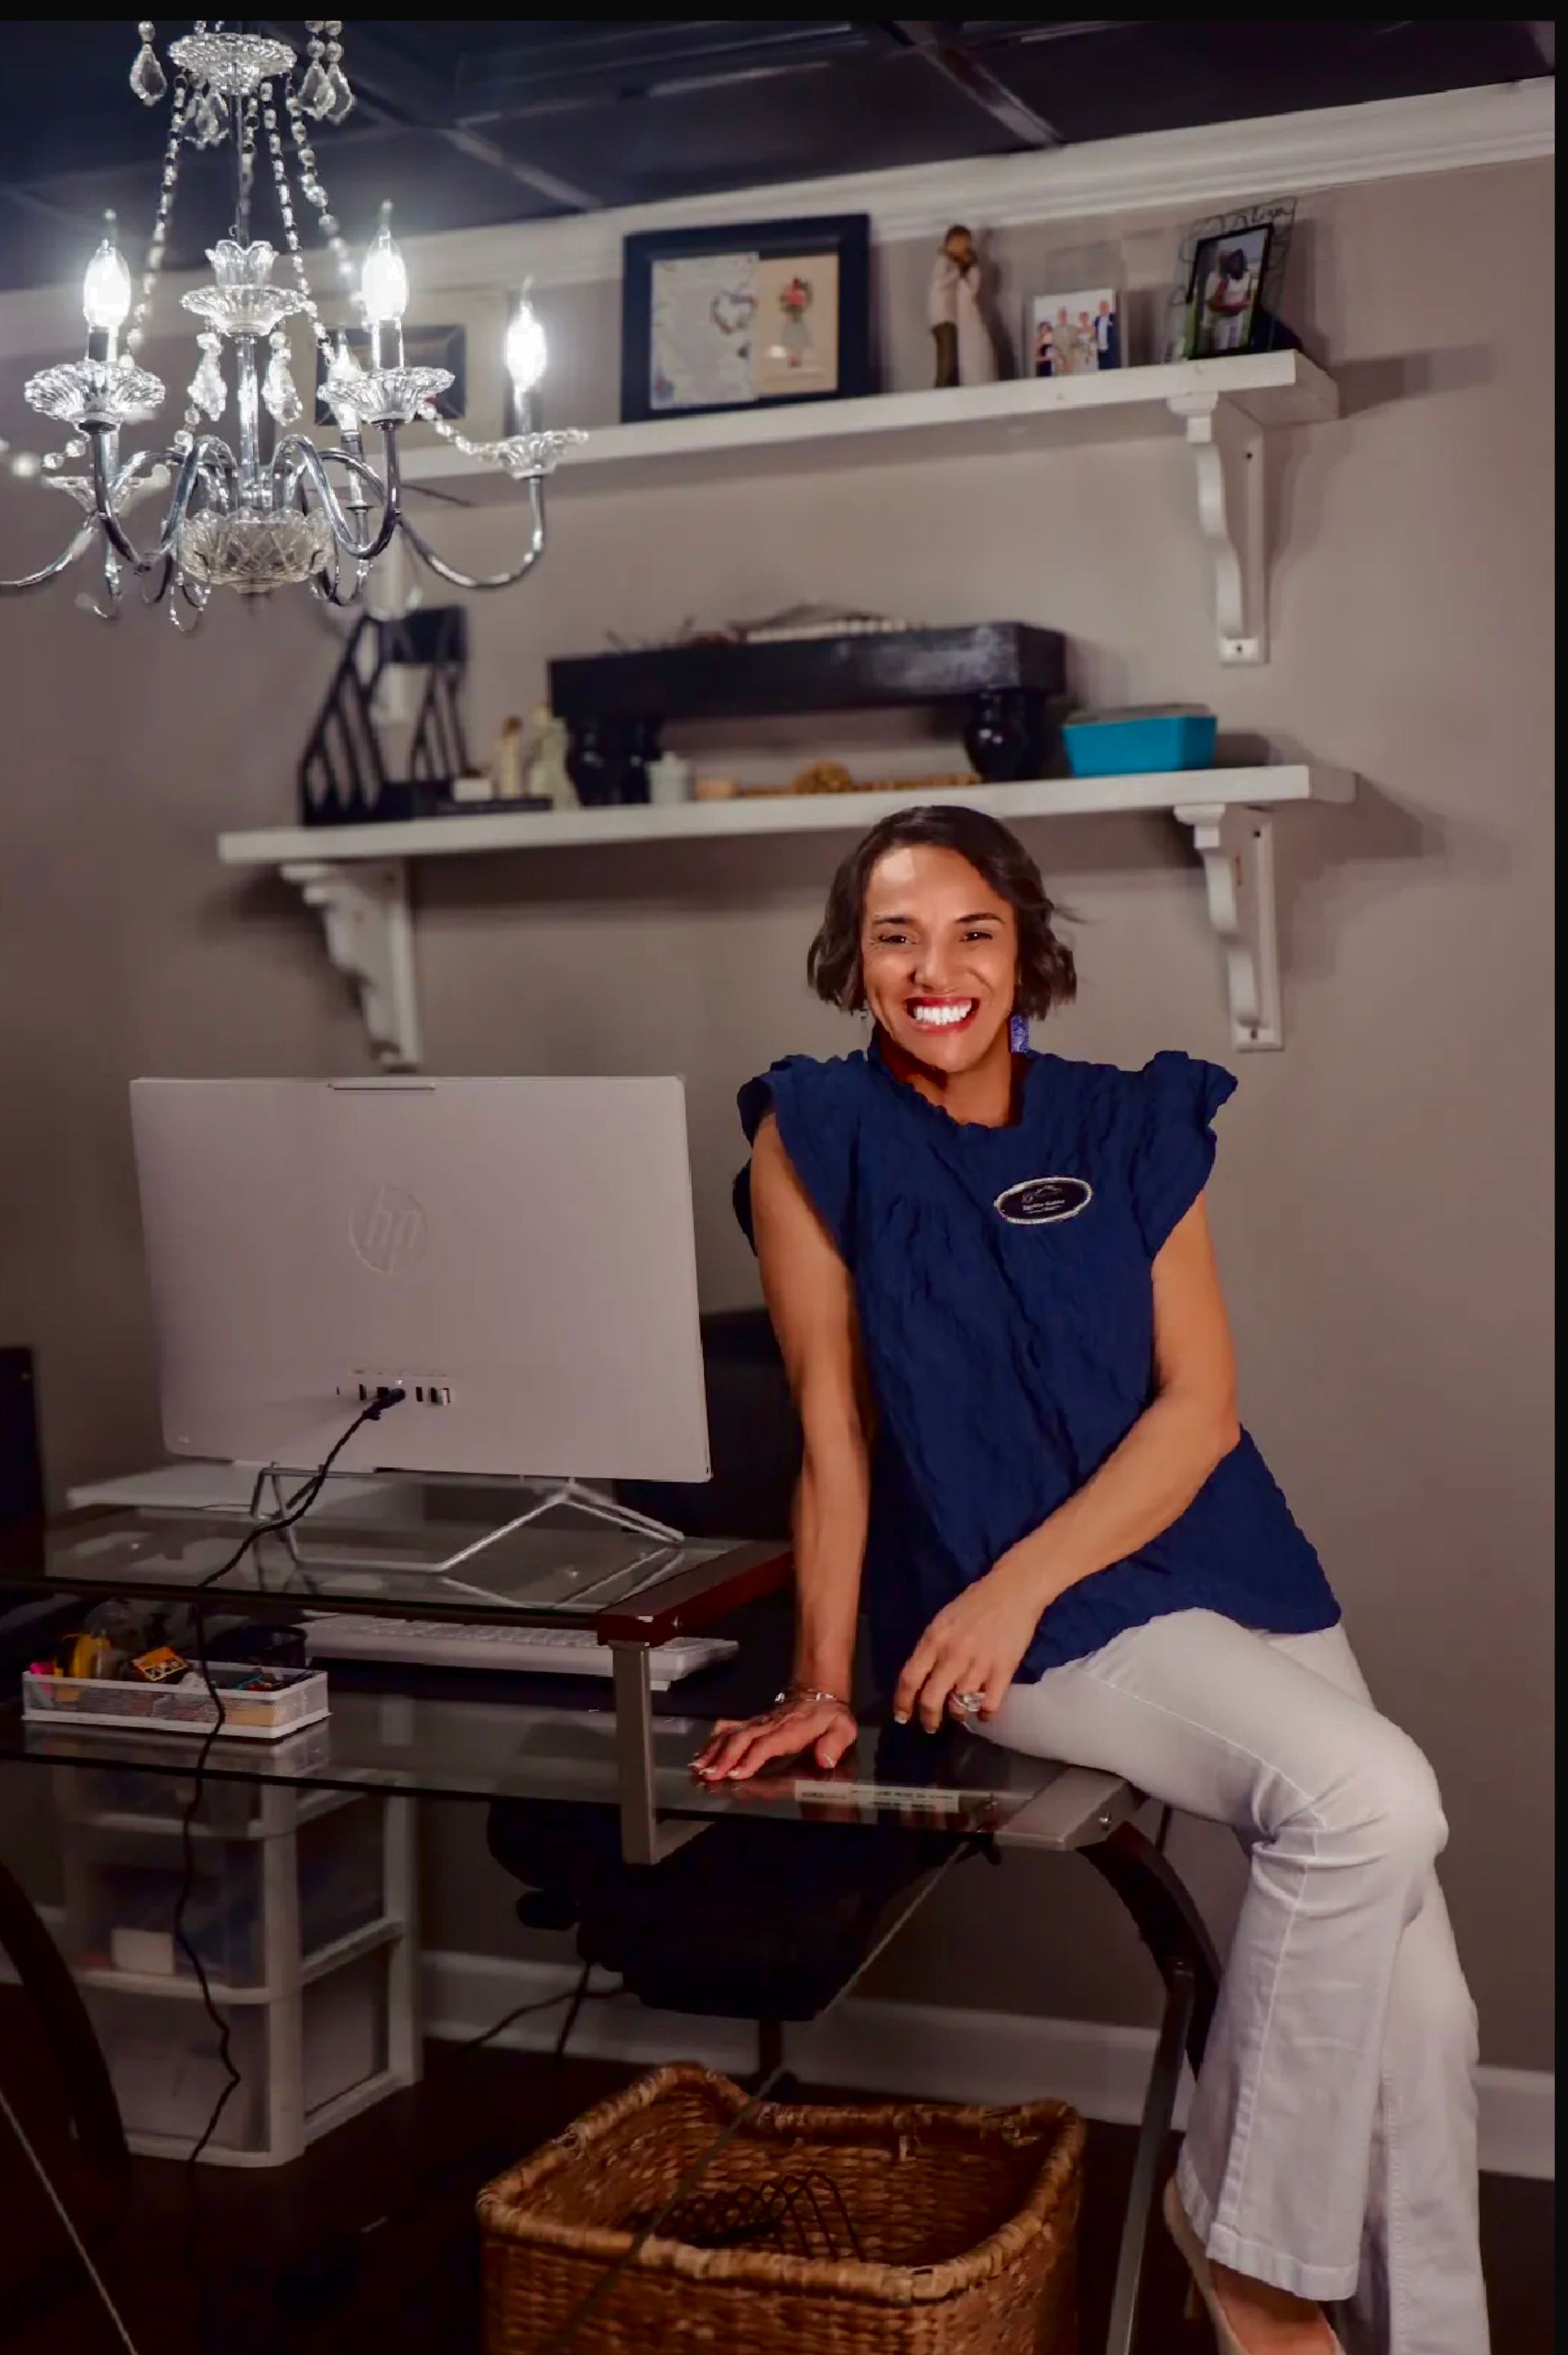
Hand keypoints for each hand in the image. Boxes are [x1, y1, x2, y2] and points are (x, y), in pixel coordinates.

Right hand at [691, 1693, 857, 1783]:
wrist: (818, 1694)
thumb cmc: (830, 1717)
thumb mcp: (843, 1728)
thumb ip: (835, 1743)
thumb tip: (825, 1758)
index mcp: (791, 1730)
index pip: (767, 1744)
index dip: (751, 1757)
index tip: (736, 1772)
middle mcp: (769, 1725)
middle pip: (742, 1739)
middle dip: (724, 1757)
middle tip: (709, 1775)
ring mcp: (758, 1723)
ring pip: (731, 1733)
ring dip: (713, 1750)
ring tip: (698, 1768)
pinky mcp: (751, 1723)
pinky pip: (728, 1729)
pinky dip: (712, 1741)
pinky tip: (700, 1755)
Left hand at [893, 1552, 1044, 1731]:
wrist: (1013, 1590)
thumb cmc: (975, 1603)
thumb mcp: (943, 1621)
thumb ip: (931, 1648)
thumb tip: (921, 1679)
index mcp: (934, 1639)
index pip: (910, 1678)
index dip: (903, 1702)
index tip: (902, 1717)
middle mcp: (952, 1655)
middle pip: (931, 1699)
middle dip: (929, 1719)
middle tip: (930, 1727)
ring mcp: (979, 1665)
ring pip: (960, 1706)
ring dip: (958, 1715)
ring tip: (960, 1714)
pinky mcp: (1003, 1671)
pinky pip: (990, 1705)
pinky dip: (985, 1714)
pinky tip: (984, 1713)